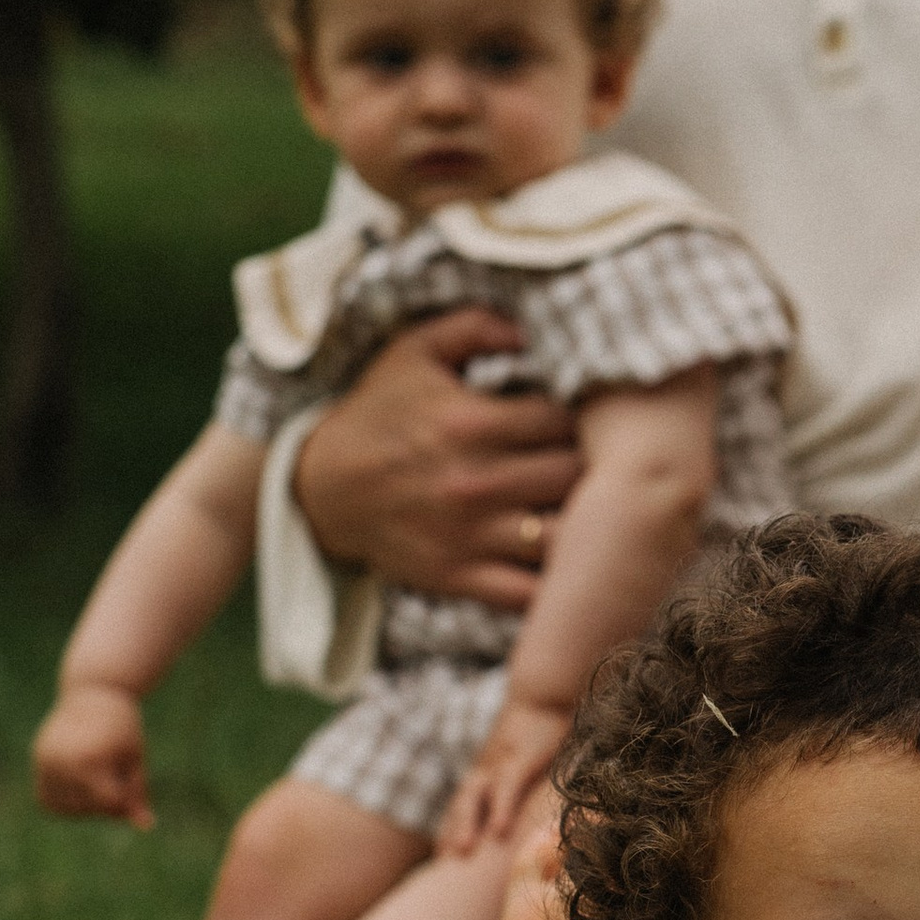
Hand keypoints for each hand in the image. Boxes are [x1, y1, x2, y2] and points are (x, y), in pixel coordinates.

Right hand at [32, 683, 152, 824]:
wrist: (92, 692)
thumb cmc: (121, 726)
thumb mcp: (135, 758)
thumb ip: (137, 793)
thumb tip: (146, 827)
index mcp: (91, 758)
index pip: (109, 804)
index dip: (125, 803)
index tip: (132, 787)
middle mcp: (63, 760)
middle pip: (88, 808)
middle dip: (106, 805)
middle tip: (116, 781)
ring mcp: (46, 760)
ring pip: (65, 808)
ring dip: (84, 808)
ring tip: (98, 784)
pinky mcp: (38, 759)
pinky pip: (46, 798)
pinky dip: (62, 803)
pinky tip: (79, 788)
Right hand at [292, 311, 580, 606]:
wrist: (318, 489)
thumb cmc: (377, 412)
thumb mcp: (414, 351)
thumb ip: (475, 326)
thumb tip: (532, 327)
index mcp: (469, 422)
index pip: (565, 420)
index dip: (587, 417)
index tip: (589, 419)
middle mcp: (472, 482)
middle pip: (574, 477)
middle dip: (594, 468)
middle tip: (600, 464)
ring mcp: (466, 536)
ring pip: (562, 538)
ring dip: (584, 525)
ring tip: (591, 511)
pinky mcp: (457, 577)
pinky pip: (528, 593)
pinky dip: (558, 585)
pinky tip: (570, 563)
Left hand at [438, 697, 572, 856]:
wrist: (542, 697)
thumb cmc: (535, 732)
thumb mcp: (521, 761)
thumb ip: (515, 786)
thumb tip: (515, 818)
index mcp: (485, 774)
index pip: (460, 807)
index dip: (449, 831)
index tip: (441, 860)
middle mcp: (485, 772)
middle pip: (460, 806)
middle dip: (450, 833)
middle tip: (442, 866)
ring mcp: (499, 765)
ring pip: (475, 797)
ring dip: (465, 824)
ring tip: (461, 853)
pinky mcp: (519, 759)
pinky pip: (507, 788)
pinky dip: (501, 809)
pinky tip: (500, 832)